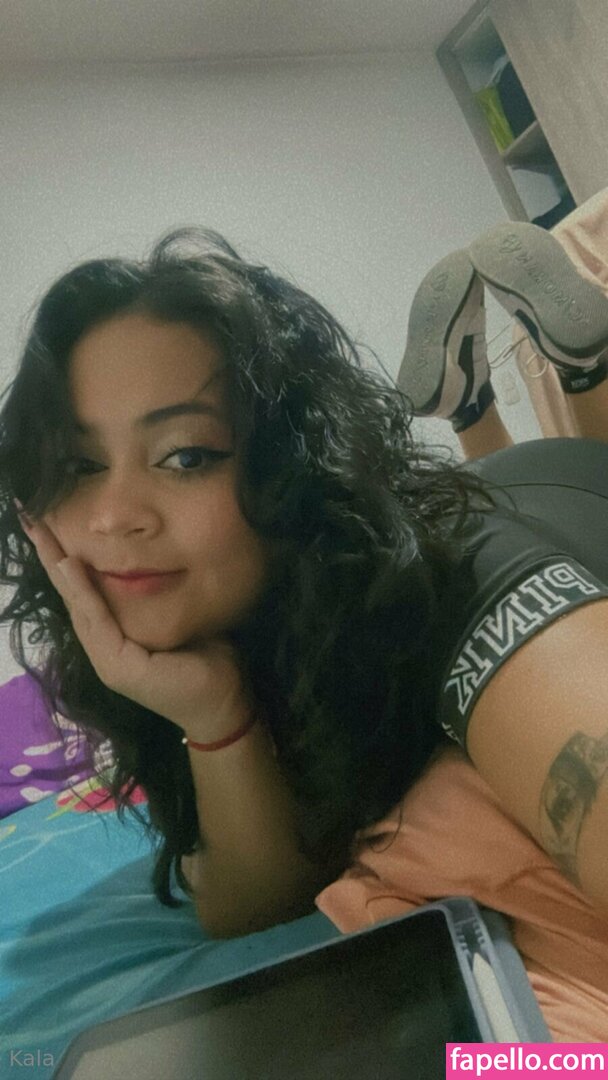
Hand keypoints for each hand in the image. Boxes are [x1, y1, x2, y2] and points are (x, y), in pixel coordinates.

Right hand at [16, 509, 251, 737]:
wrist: (226, 705)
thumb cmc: (209, 662)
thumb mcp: (179, 619)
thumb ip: (158, 598)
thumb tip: (155, 560)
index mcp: (114, 640)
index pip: (84, 595)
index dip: (63, 561)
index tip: (46, 526)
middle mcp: (103, 650)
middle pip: (71, 596)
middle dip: (49, 557)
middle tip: (30, 519)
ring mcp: (107, 661)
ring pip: (78, 605)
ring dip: (57, 568)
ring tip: (41, 533)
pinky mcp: (118, 667)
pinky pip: (97, 620)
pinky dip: (82, 591)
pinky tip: (69, 565)